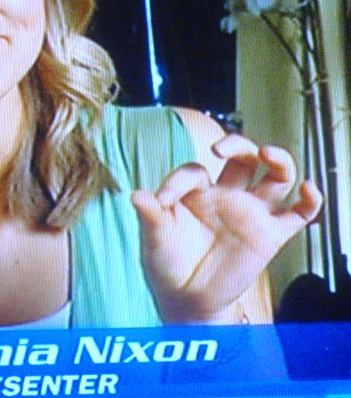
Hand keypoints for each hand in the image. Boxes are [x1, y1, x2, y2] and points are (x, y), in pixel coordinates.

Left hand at [132, 134, 321, 323]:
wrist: (186, 301)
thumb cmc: (167, 265)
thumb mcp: (153, 240)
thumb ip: (150, 217)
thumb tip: (136, 195)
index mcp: (195, 192)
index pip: (194, 171)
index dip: (178, 181)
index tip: (163, 201)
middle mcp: (225, 196)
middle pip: (242, 157)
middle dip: (235, 144)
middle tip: (219, 148)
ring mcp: (249, 213)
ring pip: (275, 176)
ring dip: (277, 159)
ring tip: (268, 154)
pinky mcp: (270, 236)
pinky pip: (298, 214)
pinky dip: (310, 201)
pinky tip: (308, 190)